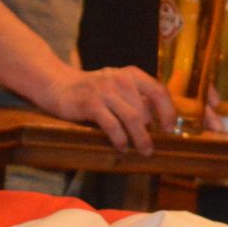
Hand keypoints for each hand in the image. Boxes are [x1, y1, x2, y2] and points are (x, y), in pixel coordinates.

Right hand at [36, 65, 173, 153]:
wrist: (58, 85)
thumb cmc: (92, 89)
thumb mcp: (117, 85)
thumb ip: (136, 97)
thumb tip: (157, 121)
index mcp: (131, 74)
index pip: (158, 91)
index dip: (168, 111)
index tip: (169, 128)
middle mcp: (121, 79)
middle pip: (145, 110)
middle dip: (150, 132)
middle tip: (151, 147)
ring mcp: (105, 91)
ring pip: (132, 118)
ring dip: (140, 138)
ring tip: (144, 151)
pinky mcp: (91, 103)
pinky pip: (113, 125)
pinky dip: (120, 139)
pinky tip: (122, 147)